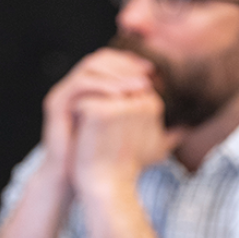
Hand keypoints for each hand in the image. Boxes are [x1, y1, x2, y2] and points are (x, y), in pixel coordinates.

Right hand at [39, 48, 156, 180]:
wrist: (71, 178)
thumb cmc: (100, 160)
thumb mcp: (131, 140)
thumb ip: (150, 129)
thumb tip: (182, 129)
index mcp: (89, 90)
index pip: (110, 63)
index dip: (131, 63)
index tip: (153, 72)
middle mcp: (75, 87)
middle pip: (100, 59)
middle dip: (125, 63)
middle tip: (147, 72)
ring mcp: (63, 93)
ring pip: (90, 67)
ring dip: (117, 73)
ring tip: (140, 84)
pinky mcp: (56, 103)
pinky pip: (80, 84)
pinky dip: (102, 85)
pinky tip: (121, 95)